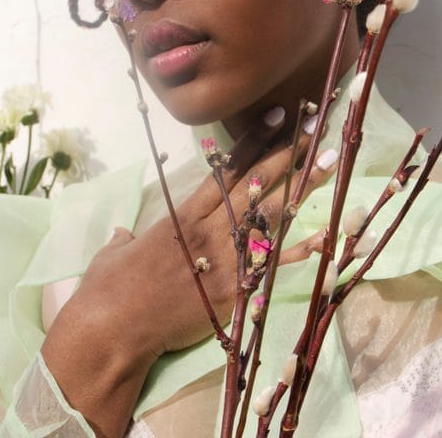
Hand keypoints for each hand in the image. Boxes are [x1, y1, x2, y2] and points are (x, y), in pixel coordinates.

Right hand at [40, 107, 334, 436]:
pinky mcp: (236, 289)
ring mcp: (226, 257)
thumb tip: (123, 235)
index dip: (254, 140)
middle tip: (317, 128)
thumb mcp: (115, 252)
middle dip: (288, 153)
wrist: (115, 325)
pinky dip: (303, 250)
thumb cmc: (109, 288)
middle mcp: (210, 228)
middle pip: (257, 182)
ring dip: (304, 187)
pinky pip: (276, 264)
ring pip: (272, 214)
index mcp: (184, 214)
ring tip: (331, 163)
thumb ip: (126, 239)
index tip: (278, 115)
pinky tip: (329, 236)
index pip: (226, 168)